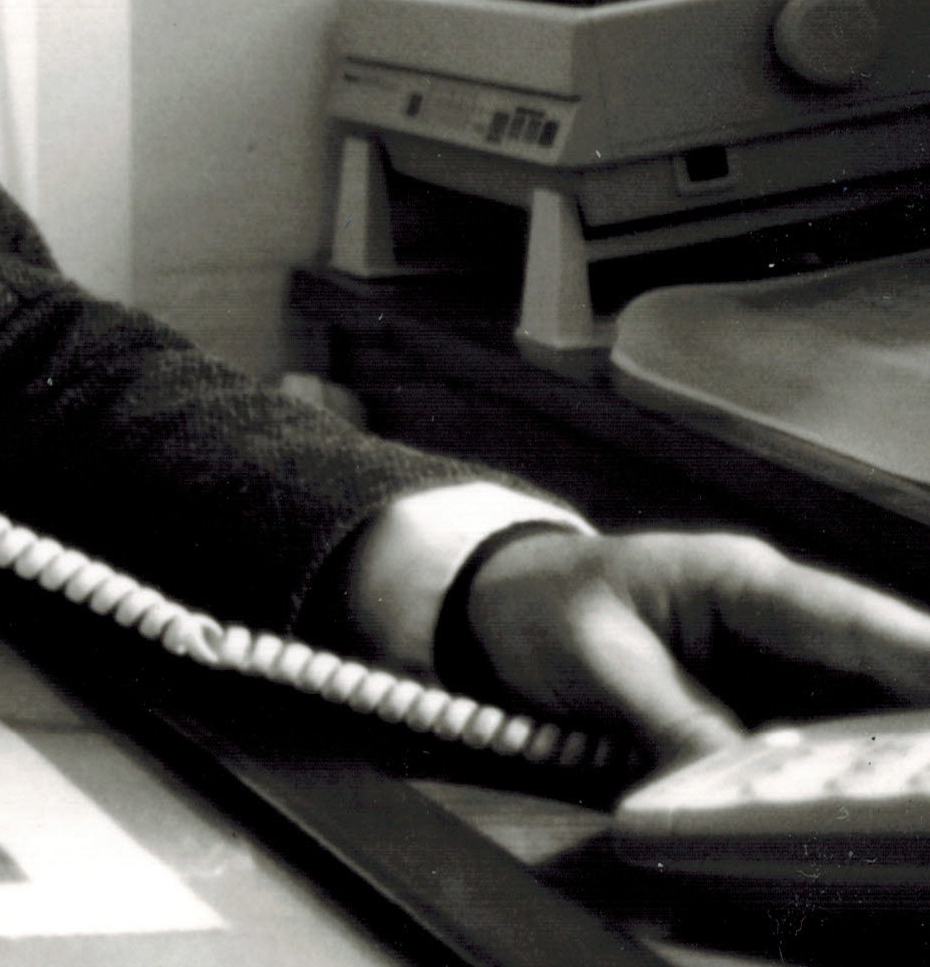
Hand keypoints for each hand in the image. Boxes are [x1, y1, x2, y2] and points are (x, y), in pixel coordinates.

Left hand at [461, 528, 929, 767]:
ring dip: (883, 745)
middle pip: (870, 664)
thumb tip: (745, 771)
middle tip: (929, 774)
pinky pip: (811, 732)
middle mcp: (771, 617)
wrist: (492, 604)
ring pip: (852, 702)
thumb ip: (674, 716)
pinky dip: (835, 763)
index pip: (847, 617)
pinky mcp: (752, 699)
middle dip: (915, 716)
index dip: (917, 654)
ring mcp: (767, 659)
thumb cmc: (542, 608)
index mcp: (739, 581)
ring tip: (909, 789)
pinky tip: (859, 797)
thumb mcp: (601, 663)